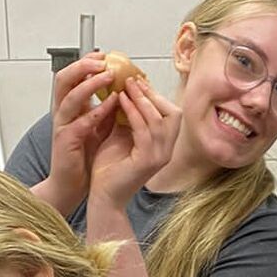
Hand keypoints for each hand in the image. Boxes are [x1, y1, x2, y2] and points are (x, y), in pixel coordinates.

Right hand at [42, 55, 120, 212]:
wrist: (71, 185)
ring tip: (107, 75)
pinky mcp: (66, 141)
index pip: (72, 76)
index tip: (103, 54)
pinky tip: (112, 104)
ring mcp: (62, 126)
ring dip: (89, 83)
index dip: (85, 62)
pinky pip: (80, 122)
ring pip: (69, 97)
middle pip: (64, 79)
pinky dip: (97, 111)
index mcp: (69, 107)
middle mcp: (62, 113)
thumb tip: (125, 92)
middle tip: (102, 60)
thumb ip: (107, 109)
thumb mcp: (98, 127)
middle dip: (82, 66)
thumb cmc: (83, 157)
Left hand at [86, 81, 181, 209]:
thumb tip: (125, 89)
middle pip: (173, 114)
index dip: (156, 95)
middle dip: (152, 94)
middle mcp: (167, 150)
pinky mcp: (147, 161)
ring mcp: (159, 157)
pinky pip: (145, 131)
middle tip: (132, 80)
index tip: (137, 80)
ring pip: (159, 120)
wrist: (103, 195)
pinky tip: (120, 101)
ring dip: (142, 100)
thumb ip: (127, 115)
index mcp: (163, 144)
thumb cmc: (110, 168)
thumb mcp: (121, 134)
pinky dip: (133, 112)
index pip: (171, 113)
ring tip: (125, 86)